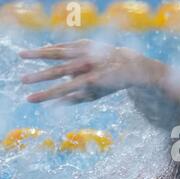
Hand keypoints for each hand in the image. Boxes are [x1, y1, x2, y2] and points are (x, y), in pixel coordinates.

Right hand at [20, 39, 143, 103]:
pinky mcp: (86, 43)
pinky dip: (53, 48)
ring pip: (60, 52)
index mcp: (92, 81)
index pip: (64, 89)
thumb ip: (75, 99)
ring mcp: (87, 52)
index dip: (46, 94)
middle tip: (22, 80)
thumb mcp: (95, 95)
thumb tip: (53, 103)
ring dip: (39, 53)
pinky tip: (40, 50)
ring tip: (22, 55)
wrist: (128, 65)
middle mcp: (89, 65)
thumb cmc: (108, 84)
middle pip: (59, 70)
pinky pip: (66, 45)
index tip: (30, 99)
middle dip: (40, 75)